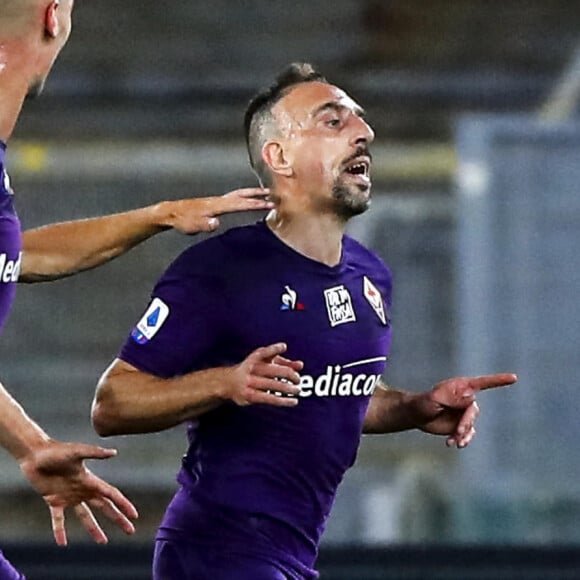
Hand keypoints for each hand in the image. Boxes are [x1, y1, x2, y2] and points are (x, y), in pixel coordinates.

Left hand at [19, 440, 138, 545]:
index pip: (111, 495)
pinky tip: (62, 543)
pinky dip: (60, 531)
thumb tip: (114, 453)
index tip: (134, 515)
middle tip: (130, 530)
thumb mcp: (77, 451)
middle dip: (117, 518)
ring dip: (94, 529)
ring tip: (103, 541)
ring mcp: (69, 497)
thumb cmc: (57, 450)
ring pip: (86, 516)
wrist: (35, 454)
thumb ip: (95, 453)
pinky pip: (59, 519)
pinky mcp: (54, 501)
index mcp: (90, 480)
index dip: (123, 505)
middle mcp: (83, 490)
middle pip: (104, 507)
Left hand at [163, 187, 272, 233]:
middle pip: (242, 194)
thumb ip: (205, 224)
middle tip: (273, 195)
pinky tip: (245, 199)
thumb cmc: (183, 220)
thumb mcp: (193, 226)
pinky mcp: (214, 202)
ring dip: (252, 193)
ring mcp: (217, 200)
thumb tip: (216, 222)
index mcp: (217, 205)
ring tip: (265, 193)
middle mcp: (219, 200)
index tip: (269, 204)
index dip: (256, 204)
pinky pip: (234, 196)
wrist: (171, 212)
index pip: (240, 204)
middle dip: (258, 195)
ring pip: (239, 194)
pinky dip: (244, 195)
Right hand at [224, 343, 303, 406]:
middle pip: (275, 370)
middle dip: (290, 375)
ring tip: (298, 390)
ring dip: (289, 388)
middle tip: (298, 379)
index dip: (274, 348)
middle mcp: (252, 368)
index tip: (283, 347)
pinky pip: (270, 398)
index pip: (265, 351)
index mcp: (255, 357)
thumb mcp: (265, 362)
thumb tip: (300, 365)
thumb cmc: (252, 370)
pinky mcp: (250, 395)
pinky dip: (284, 400)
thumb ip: (283, 362)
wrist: (228, 382)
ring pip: (274, 385)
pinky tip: (293, 401)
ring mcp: (250, 382)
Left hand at [416, 373, 516, 447]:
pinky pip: (468, 434)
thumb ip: (451, 397)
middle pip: (473, 411)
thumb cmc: (422, 403)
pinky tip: (452, 444)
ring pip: (471, 424)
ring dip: (464, 434)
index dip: (498, 380)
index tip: (514, 378)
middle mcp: (465, 399)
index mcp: (460, 387)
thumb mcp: (434, 399)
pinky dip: (463, 440)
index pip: (483, 383)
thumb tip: (471, 396)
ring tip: (454, 441)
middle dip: (466, 423)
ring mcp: (464, 412)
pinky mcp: (461, 424)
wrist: (416, 415)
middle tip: (457, 432)